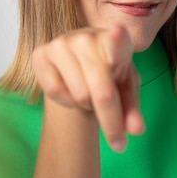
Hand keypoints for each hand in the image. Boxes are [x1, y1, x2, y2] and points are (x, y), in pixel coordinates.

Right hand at [31, 25, 144, 151]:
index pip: (117, 41)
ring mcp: (62, 43)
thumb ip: (132, 108)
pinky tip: (71, 90)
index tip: (117, 33)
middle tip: (119, 144)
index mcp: (115, 41)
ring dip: (87, 106)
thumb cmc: (109, 72)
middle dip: (111, 122)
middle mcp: (87, 38)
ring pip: (79, 95)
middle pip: (101, 91)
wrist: (80, 60)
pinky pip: (55, 93)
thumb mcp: (125, 88)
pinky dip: (66, 102)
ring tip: (90, 95)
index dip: (117, 39)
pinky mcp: (41, 53)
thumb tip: (136, 130)